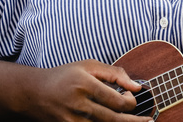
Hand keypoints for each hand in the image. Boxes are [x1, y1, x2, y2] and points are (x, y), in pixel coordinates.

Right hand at [17, 60, 149, 121]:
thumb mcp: (88, 66)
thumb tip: (137, 87)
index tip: (131, 96)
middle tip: (148, 121)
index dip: (131, 102)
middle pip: (114, 120)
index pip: (117, 102)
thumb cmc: (65, 76)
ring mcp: (73, 120)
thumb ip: (115, 74)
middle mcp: (79, 104)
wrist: (35, 93)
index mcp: (85, 84)